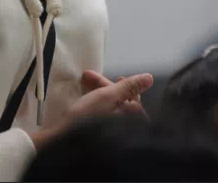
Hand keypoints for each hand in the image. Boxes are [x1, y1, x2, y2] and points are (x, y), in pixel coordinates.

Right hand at [30, 72, 153, 149]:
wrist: (68, 142)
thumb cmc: (90, 117)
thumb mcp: (109, 96)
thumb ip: (129, 86)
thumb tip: (149, 78)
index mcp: (134, 117)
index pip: (129, 94)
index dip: (111, 82)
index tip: (92, 75)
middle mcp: (128, 128)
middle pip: (119, 101)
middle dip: (103, 87)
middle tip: (85, 77)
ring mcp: (117, 134)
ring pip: (111, 109)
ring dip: (98, 95)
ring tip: (83, 87)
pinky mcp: (105, 139)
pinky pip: (104, 119)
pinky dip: (97, 108)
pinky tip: (85, 104)